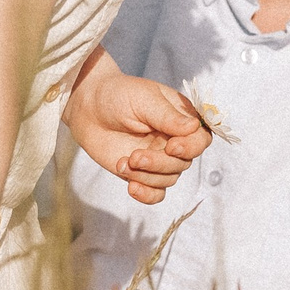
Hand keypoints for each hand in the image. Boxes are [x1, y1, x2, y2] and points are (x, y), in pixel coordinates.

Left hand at [66, 51, 209, 204]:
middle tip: (135, 156)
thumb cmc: (117, 95)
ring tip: (124, 162)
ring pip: (168, 179)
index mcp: (181, 119)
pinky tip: (131, 187)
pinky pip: (156, 193)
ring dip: (147, 176)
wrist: (88, 108)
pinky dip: (147, 194)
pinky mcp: (142, 173)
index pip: (201, 139)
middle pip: (183, 163)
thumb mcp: (144, 99)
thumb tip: (194, 126)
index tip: (171, 146)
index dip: (190, 147)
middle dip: (160, 163)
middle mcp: (174, 140)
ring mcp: (159, 158)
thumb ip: (168, 116)